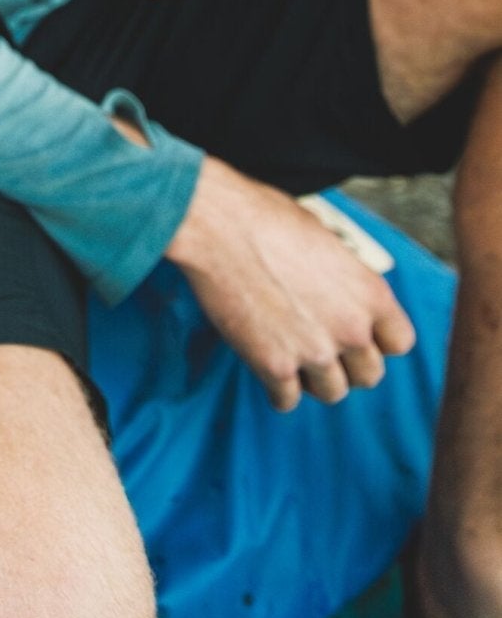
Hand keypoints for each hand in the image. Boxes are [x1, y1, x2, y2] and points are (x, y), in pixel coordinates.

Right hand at [165, 155, 416, 410]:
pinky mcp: (274, 366)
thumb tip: (341, 286)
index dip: (379, 342)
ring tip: (294, 359)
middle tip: (323, 350)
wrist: (217, 226)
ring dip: (314, 381)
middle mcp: (350, 327)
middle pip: (369, 376)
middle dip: (347, 366)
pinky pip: (287, 401)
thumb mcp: (323, 236)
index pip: (400, 342)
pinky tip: (267, 368)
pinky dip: (278, 390)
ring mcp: (314, 350)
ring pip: (332, 393)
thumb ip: (343, 274)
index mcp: (370, 292)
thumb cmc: (263, 217)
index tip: (360, 338)